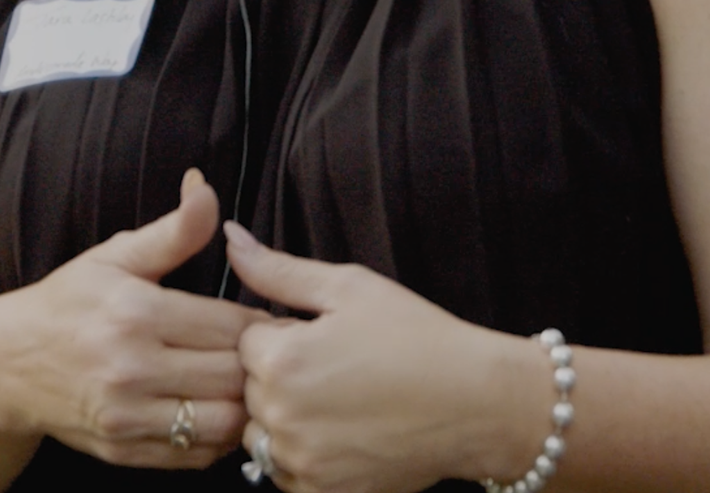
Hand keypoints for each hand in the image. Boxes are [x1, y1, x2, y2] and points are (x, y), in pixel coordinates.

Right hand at [0, 169, 261, 468]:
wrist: (8, 364)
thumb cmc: (69, 303)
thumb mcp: (115, 256)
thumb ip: (173, 230)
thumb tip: (206, 187)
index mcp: (135, 313)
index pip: (232, 326)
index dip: (263, 324)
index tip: (272, 322)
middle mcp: (130, 369)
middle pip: (234, 376)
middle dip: (259, 366)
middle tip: (270, 357)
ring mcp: (126, 417)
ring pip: (223, 423)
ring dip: (243, 406)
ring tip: (244, 385)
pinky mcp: (123, 452)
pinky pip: (196, 455)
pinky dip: (218, 437)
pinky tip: (214, 410)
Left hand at [227, 222, 538, 492]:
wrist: (477, 403)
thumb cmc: (417, 338)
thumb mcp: (349, 287)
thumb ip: (278, 270)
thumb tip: (232, 239)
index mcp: (281, 360)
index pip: (246, 343)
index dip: (286, 335)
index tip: (325, 339)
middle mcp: (281, 416)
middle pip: (251, 389)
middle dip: (282, 377)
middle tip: (341, 369)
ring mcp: (301, 461)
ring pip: (263, 434)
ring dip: (287, 419)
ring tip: (342, 402)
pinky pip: (286, 474)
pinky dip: (306, 456)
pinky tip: (346, 435)